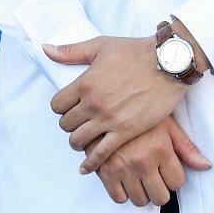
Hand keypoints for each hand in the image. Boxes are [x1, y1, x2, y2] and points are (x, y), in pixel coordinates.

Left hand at [47, 35, 189, 172]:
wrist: (167, 64)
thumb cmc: (136, 52)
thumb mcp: (100, 46)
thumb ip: (71, 51)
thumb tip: (46, 49)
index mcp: (84, 83)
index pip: (56, 105)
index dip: (61, 108)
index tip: (68, 108)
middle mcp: (93, 103)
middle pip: (66, 124)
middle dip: (69, 124)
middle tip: (77, 123)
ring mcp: (108, 119)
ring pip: (78, 140)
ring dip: (78, 142)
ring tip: (83, 140)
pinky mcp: (125, 131)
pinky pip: (100, 154)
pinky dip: (91, 163)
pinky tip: (87, 167)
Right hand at [94, 116, 210, 206]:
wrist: (108, 101)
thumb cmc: (138, 109)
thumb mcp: (167, 124)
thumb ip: (186, 148)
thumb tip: (205, 165)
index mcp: (160, 148)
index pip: (177, 183)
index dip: (173, 177)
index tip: (167, 170)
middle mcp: (142, 160)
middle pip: (160, 197)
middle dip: (159, 188)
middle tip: (154, 176)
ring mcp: (123, 168)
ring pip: (140, 200)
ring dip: (142, 191)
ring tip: (139, 176)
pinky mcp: (105, 172)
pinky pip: (118, 198)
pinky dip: (122, 192)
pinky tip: (125, 178)